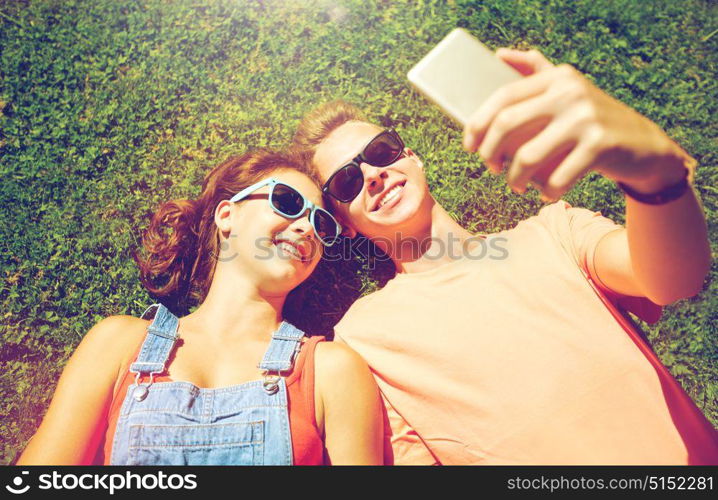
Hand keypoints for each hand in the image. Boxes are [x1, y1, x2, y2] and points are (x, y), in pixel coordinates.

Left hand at [462, 48, 688, 201]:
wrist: (645, 147)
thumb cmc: (592, 122)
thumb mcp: (568, 90)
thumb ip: (536, 70)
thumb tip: (498, 55)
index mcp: (557, 77)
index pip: (503, 97)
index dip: (477, 124)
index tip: (469, 145)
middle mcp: (570, 92)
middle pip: (506, 124)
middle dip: (490, 153)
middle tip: (491, 169)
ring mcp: (586, 118)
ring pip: (527, 157)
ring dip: (515, 179)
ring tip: (518, 186)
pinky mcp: (599, 145)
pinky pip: (556, 178)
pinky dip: (547, 191)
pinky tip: (548, 193)